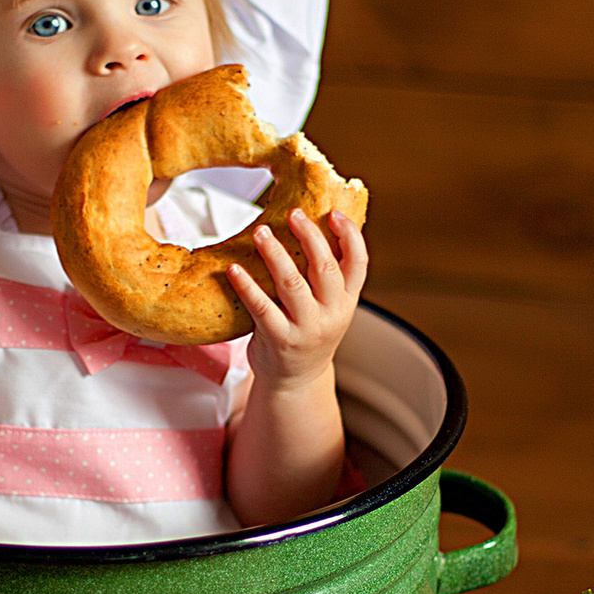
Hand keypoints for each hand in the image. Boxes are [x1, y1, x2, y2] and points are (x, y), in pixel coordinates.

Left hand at [227, 208, 367, 389]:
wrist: (295, 380)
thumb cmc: (309, 333)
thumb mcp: (329, 307)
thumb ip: (326, 276)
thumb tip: (312, 226)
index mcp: (347, 301)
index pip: (358, 263)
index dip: (350, 235)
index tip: (333, 213)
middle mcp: (331, 314)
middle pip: (325, 267)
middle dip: (309, 235)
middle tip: (293, 214)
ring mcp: (305, 328)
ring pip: (292, 283)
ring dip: (275, 253)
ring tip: (261, 232)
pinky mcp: (278, 339)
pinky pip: (260, 306)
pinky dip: (246, 285)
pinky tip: (234, 268)